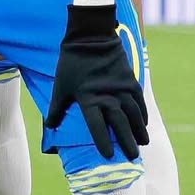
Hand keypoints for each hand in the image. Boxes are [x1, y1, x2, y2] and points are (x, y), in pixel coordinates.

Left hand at [46, 4, 148, 159]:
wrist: (91, 36)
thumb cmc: (72, 62)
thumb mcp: (61, 85)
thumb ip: (57, 107)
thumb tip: (50, 126)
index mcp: (88, 98)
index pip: (97, 126)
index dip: (102, 142)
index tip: (108, 156)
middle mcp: (108, 96)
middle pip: (120, 124)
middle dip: (127, 142)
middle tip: (132, 158)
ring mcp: (122, 88)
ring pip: (134, 115)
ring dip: (139, 131)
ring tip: (142, 144)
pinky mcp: (131, 81)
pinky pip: (139, 103)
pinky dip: (143, 115)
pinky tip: (143, 125)